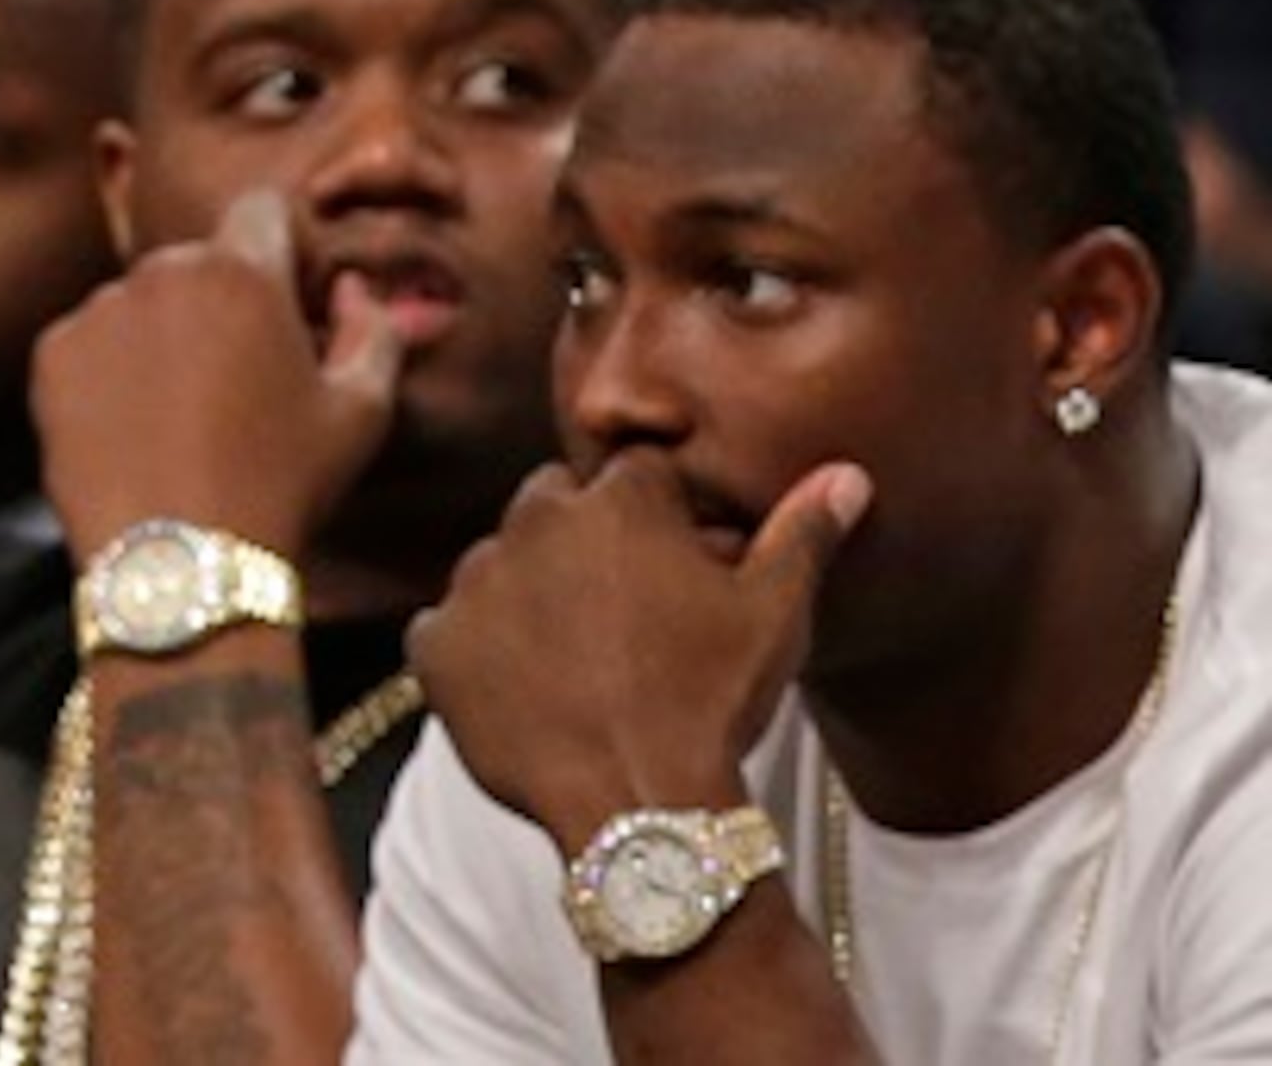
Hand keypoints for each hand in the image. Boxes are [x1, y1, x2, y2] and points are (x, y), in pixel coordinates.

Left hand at [38, 189, 400, 565]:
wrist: (180, 563)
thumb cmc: (282, 487)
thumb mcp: (360, 414)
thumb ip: (374, 330)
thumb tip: (353, 290)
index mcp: (242, 272)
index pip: (264, 210)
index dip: (286, 248)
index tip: (295, 300)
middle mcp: (162, 271)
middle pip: (202, 262)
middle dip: (226, 302)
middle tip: (244, 381)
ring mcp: (99, 310)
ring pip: (143, 303)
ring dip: (166, 338)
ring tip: (188, 421)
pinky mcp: (52, 353)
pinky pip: (91, 344)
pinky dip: (112, 375)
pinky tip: (139, 434)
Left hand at [411, 449, 867, 843]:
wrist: (640, 807)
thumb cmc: (714, 704)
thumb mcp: (775, 616)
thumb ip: (803, 533)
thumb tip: (845, 474)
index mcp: (618, 500)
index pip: (635, 477)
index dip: (659, 522)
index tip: (674, 568)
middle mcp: (536, 518)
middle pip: (556, 504)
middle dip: (582, 542)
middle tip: (621, 616)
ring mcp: (477, 578)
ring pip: (499, 564)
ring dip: (527, 595)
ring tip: (575, 664)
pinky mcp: (436, 640)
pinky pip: (448, 630)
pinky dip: (476, 654)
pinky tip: (521, 694)